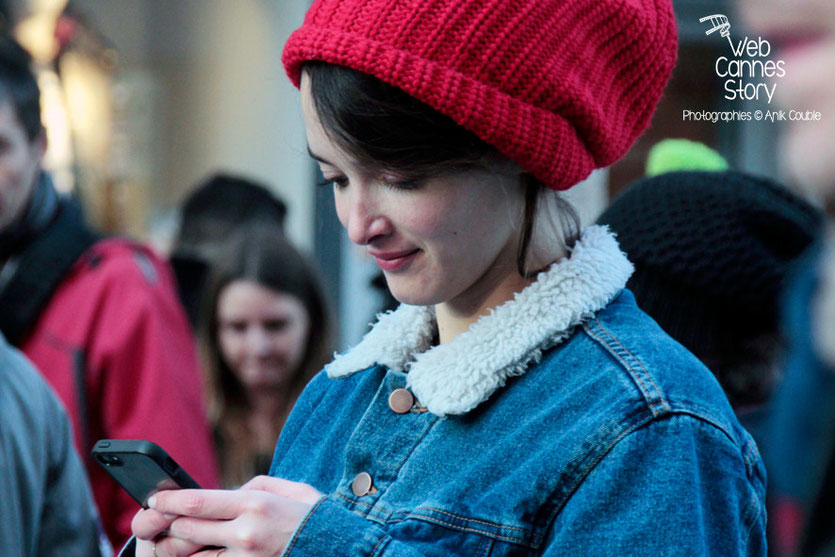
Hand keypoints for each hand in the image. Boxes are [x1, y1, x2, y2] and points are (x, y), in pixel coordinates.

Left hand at [132, 477, 322, 555]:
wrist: (339, 549)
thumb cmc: (313, 517)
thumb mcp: (288, 489)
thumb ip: (254, 487)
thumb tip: (227, 492)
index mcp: (255, 503)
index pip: (196, 502)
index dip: (168, 500)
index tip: (155, 498)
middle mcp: (246, 533)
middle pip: (187, 529)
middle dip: (169, 524)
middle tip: (159, 520)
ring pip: (193, 556)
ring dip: (180, 549)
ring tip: (176, 541)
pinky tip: (200, 553)